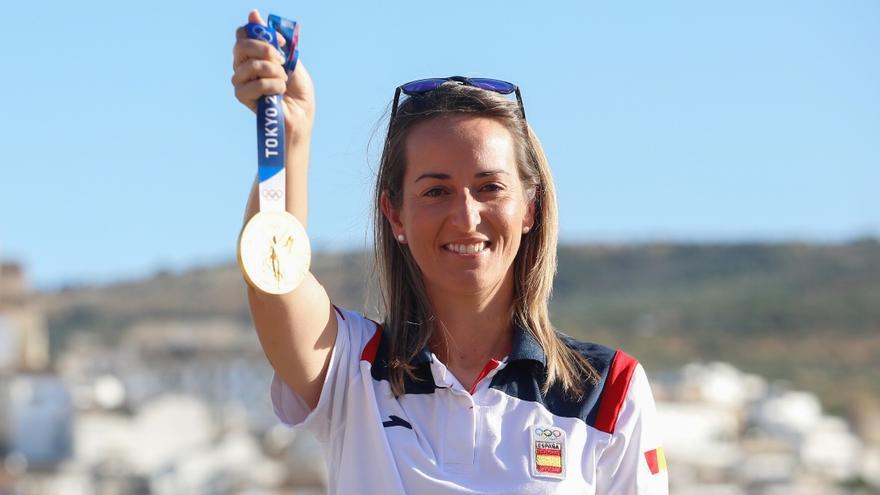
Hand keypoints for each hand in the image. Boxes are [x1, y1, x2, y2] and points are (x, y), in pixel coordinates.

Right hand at [232, 10, 315, 143]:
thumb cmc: (297, 91)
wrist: (302, 117)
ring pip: (251, 65)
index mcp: (253, 56)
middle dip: (265, 50)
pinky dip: (273, 86)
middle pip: (241, 45)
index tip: (281, 43)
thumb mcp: (290, 60)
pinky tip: (279, 92)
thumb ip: (273, 41)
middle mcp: (242, 66)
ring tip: (284, 81)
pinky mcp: (243, 97)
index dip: (262, 34)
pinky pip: (255, 84)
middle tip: (281, 61)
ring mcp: (241, 82)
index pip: (244, 34)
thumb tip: (253, 14)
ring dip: (274, 72)